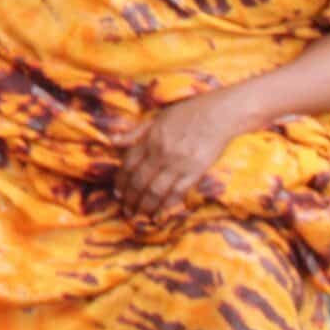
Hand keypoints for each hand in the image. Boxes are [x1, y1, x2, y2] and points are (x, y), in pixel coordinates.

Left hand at [116, 88, 248, 221]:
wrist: (218, 115)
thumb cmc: (186, 114)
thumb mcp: (156, 118)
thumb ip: (135, 132)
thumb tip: (111, 140)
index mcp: (150, 139)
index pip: (129, 164)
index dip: (121, 180)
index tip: (117, 192)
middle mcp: (161, 153)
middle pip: (140, 180)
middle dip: (130, 198)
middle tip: (125, 209)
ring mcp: (179, 164)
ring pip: (156, 190)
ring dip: (145, 205)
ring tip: (138, 215)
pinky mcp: (196, 172)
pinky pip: (179, 192)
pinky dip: (167, 205)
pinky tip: (160, 214)